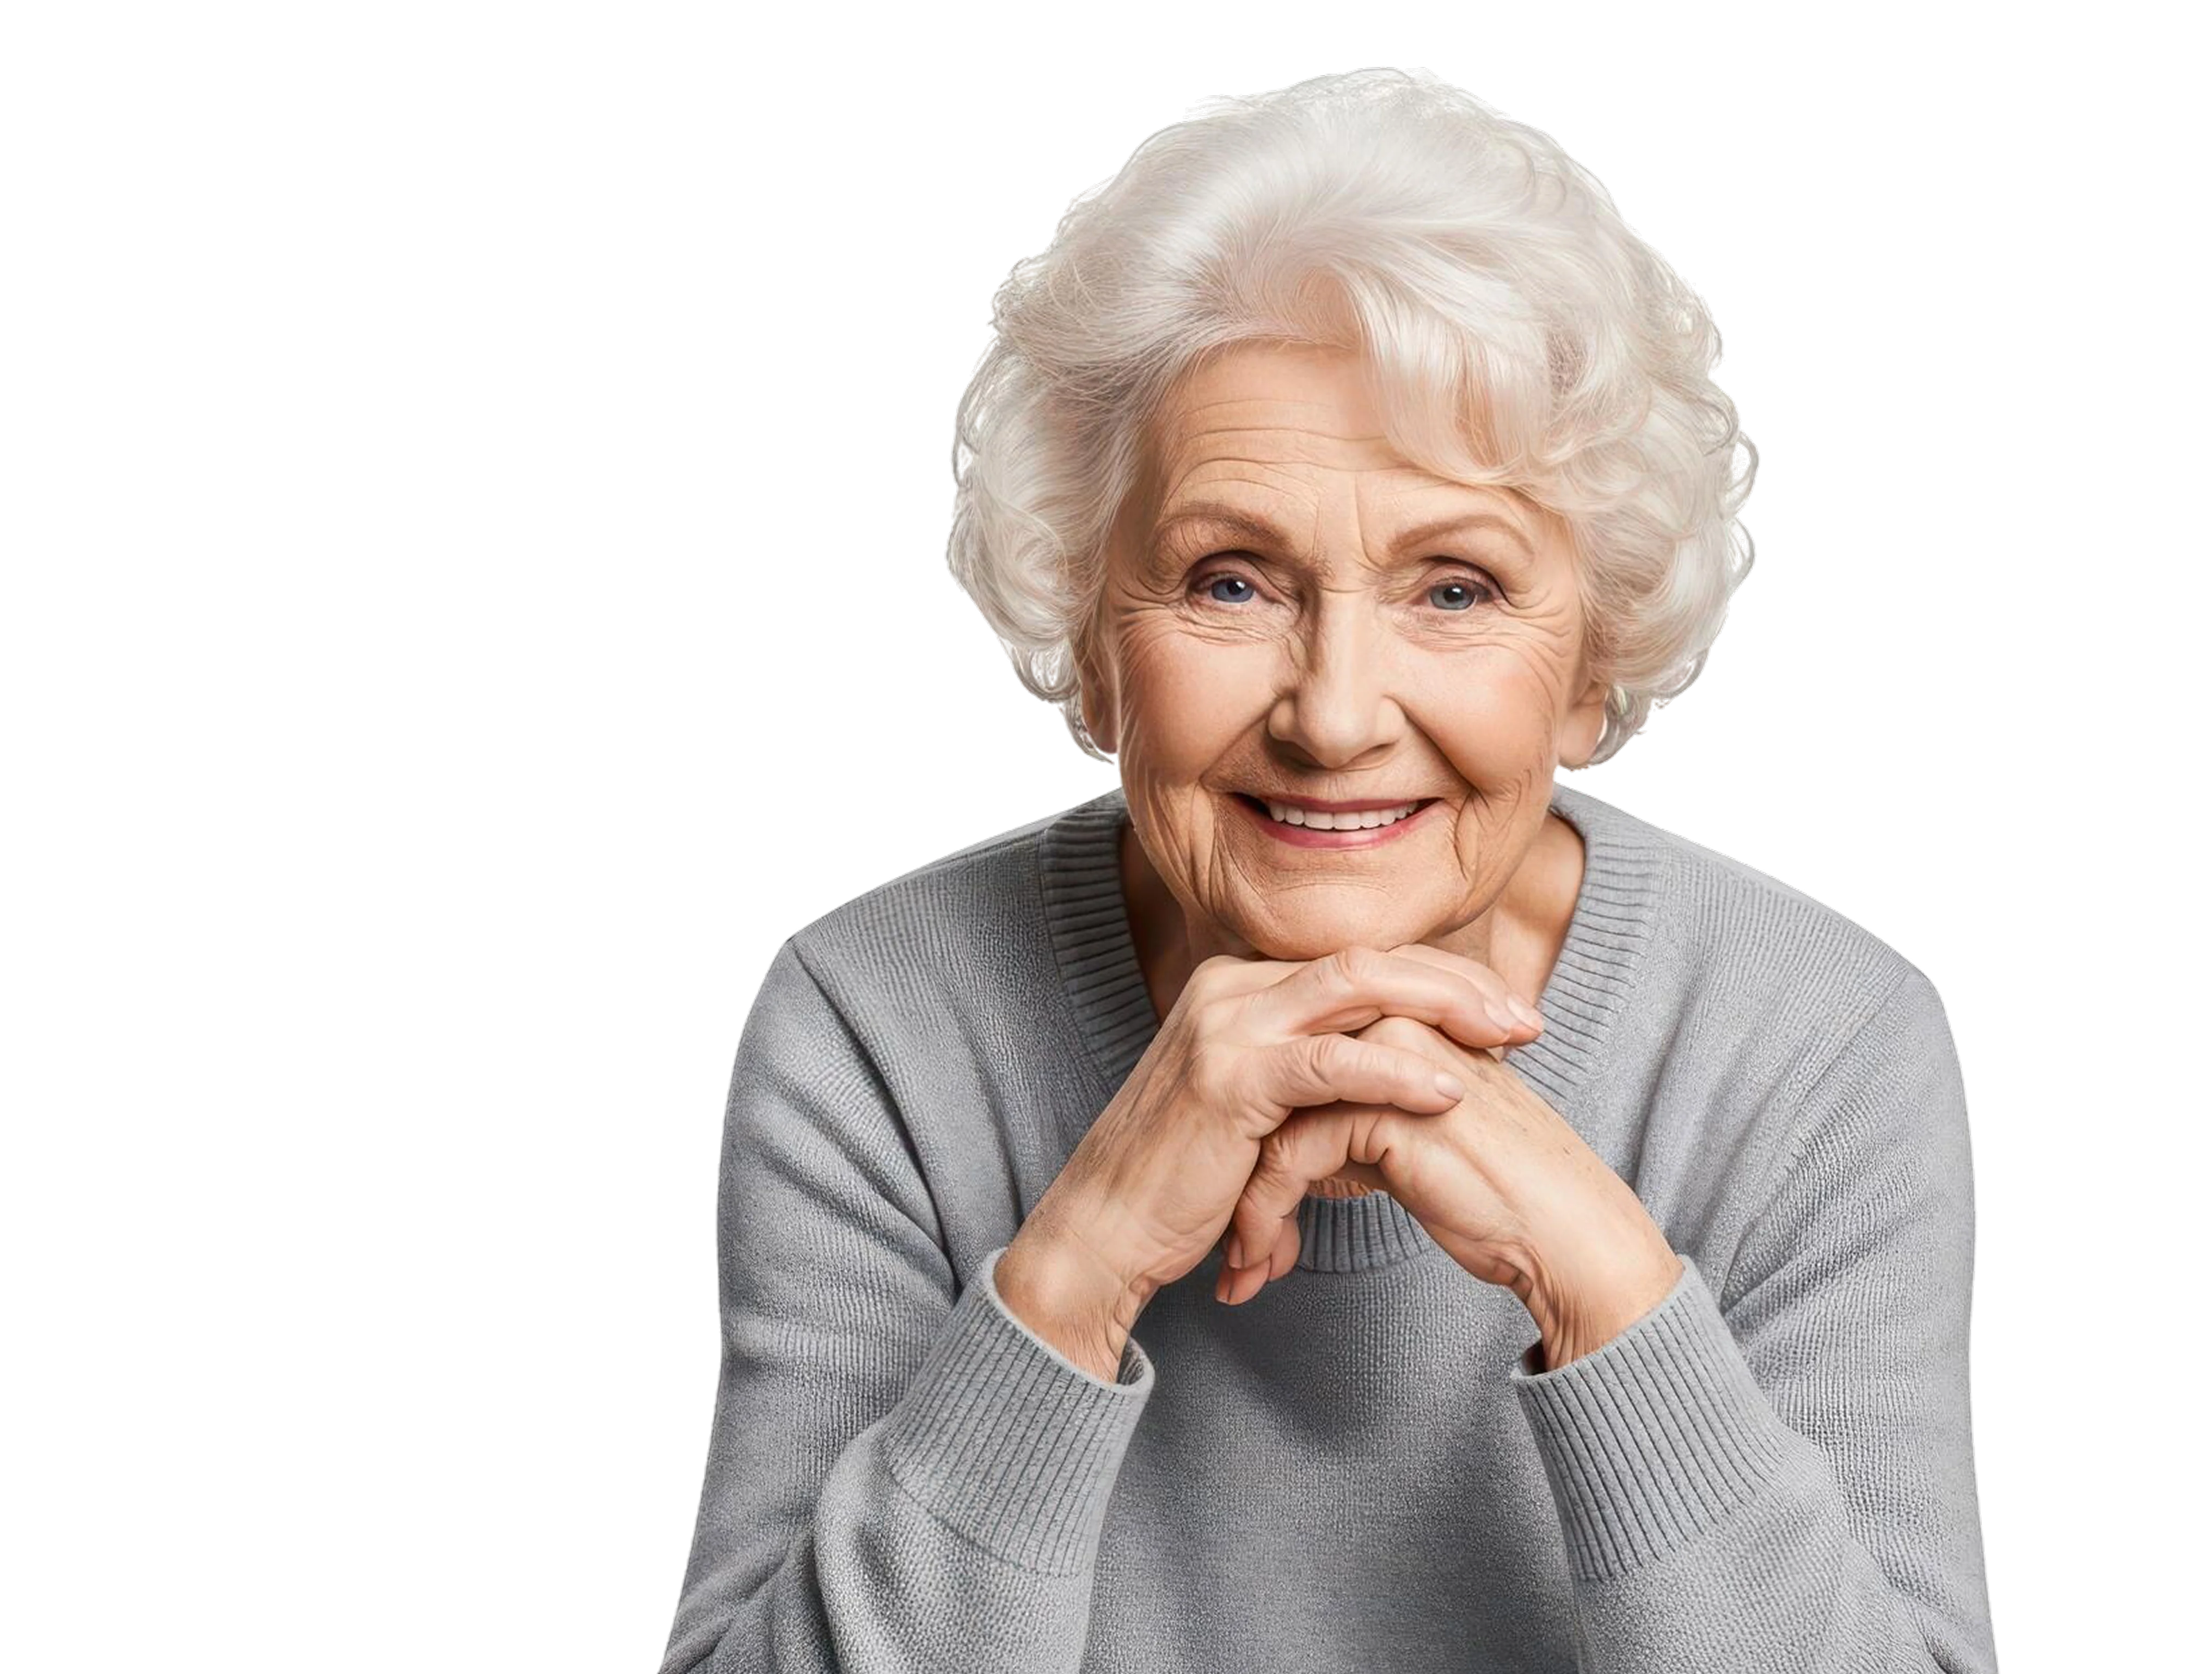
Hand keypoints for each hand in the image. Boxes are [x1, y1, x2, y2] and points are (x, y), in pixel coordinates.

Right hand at [1004, 944, 1537, 1371]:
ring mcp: (1226, 1026)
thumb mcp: (1256, 1109)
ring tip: (1509, 1039)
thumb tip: (1389, 1072)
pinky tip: (1448, 1090)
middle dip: (1457, 983)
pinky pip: (1330, 1062)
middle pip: (1367, 958)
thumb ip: (1312, 1077)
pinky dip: (1396, 1071)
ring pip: (1357, 987)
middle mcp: (1231, 987)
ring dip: (1445, 1009)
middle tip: (1527, 1017)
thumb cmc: (1184, 1181)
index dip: (1437, 978)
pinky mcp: (1228, 1077)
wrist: (1104, 1229)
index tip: (1503, 1010)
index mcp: (1239, 985)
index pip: (1358, 960)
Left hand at [1215, 946, 1681, 1363]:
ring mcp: (1384, 1056)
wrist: (1561, 1231)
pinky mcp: (1383, 1105)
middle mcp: (1384, 1020)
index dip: (1250, 1137)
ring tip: (1240, 1270)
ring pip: (1267, 1124)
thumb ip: (1347, 1118)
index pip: (1286, 1067)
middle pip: (1268, 1090)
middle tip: (1218, 1242)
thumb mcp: (1400, 1144)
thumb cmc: (1490, 1193)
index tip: (1229, 1204)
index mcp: (1390, 1018)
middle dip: (1233, 1170)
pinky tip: (1260, 1269)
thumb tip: (1288, 1139)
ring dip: (1246, 1207)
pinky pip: (1290, 1157)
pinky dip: (1265, 1218)